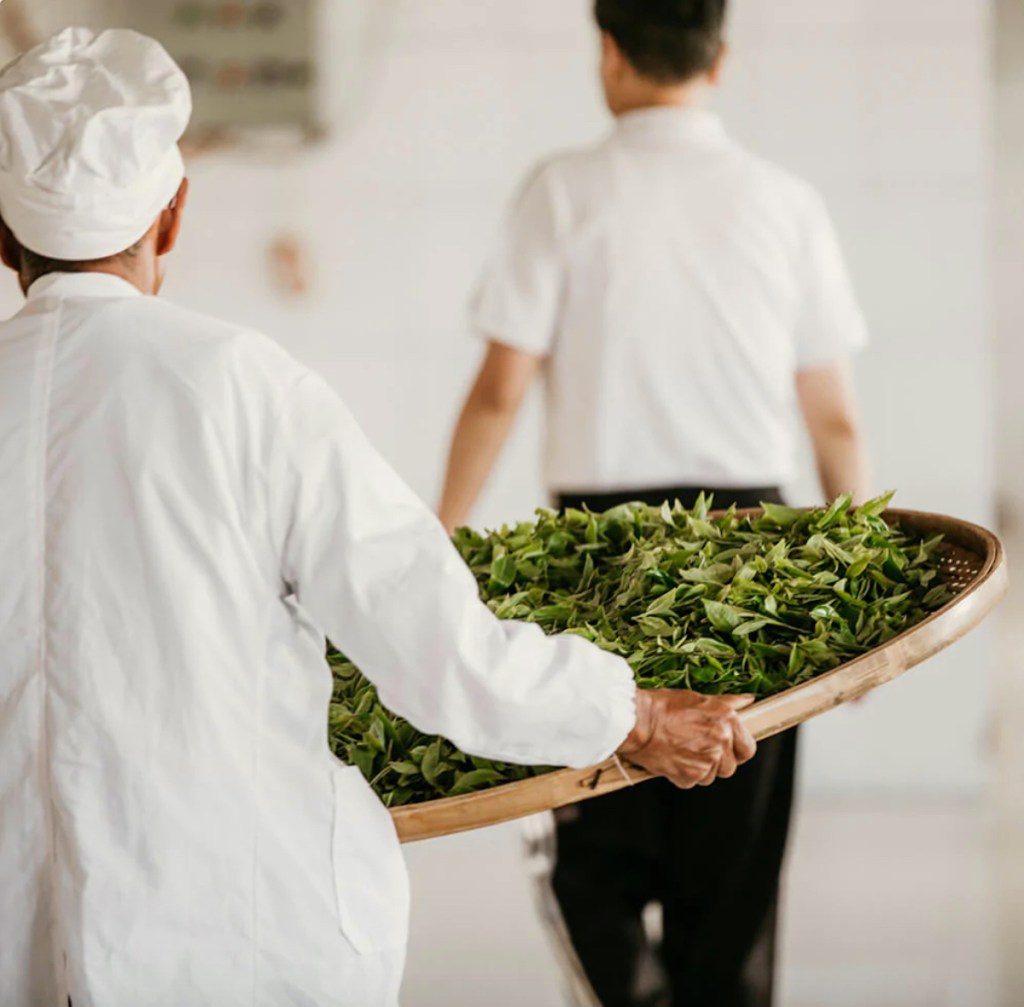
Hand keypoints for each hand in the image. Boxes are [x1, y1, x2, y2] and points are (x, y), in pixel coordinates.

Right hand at [618, 689, 756, 789]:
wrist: (636, 721)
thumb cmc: (662, 706)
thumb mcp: (698, 698)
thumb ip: (727, 703)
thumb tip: (747, 700)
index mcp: (727, 721)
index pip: (748, 748)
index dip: (737, 750)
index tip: (727, 748)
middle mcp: (721, 742)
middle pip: (730, 767)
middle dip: (718, 762)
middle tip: (700, 750)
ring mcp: (706, 761)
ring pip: (711, 776)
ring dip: (700, 768)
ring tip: (682, 751)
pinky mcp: (690, 777)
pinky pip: (693, 782)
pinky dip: (684, 774)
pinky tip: (673, 758)